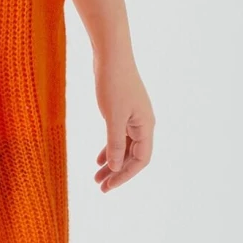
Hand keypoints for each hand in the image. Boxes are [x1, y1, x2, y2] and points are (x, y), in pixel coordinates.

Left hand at [92, 51, 153, 191]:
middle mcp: (143, 124)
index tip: (109, 186)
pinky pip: (118, 136)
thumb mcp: (112, 117)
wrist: (111, 55)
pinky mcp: (123, 111)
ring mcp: (133, 117)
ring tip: (96, 178)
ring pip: (124, 147)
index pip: (141, 160)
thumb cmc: (113, 83)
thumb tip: (116, 167)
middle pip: (133, 156)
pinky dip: (109, 148)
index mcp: (146, 126)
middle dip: (117, 173)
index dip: (126, 175)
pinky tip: (98, 159)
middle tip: (100, 187)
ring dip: (112, 163)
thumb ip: (115, 143)